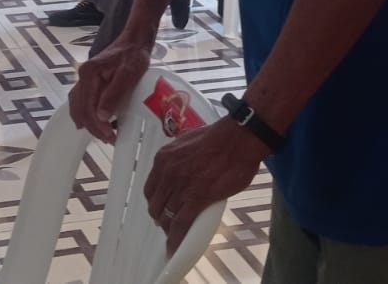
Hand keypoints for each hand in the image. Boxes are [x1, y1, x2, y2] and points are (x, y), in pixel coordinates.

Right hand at [68, 41, 151, 143]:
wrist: (134, 42)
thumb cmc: (133, 55)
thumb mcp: (128, 74)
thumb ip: (114, 94)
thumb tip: (102, 116)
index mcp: (89, 74)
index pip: (88, 106)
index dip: (97, 124)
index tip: (111, 136)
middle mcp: (82, 76)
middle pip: (80, 108)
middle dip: (93, 127)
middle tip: (109, 139)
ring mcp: (84, 79)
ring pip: (78, 106)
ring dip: (88, 122)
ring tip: (103, 134)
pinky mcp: (89, 81)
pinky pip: (82, 101)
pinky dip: (86, 114)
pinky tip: (94, 122)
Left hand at [143, 119, 265, 254]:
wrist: (237, 140)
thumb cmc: (219, 138)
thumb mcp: (188, 140)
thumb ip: (179, 155)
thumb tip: (181, 163)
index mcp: (164, 159)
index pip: (150, 188)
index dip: (155, 202)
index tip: (161, 207)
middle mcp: (167, 174)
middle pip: (156, 205)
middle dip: (161, 217)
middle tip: (168, 223)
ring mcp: (180, 188)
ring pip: (167, 216)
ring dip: (169, 229)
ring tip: (174, 236)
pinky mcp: (196, 200)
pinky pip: (180, 224)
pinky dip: (175, 239)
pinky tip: (174, 248)